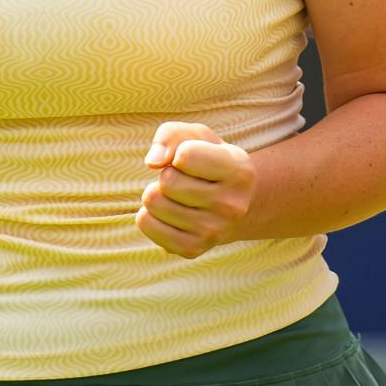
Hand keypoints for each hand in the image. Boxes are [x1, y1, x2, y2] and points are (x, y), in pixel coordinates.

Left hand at [135, 121, 255, 258]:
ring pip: (154, 202)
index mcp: (240, 172)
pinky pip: (146, 223)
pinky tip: (170, 213)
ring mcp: (214, 232)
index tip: (192, 160)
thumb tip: (152, 162)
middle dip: (167, 174)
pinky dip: (149, 213)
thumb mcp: (197, 137)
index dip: (179, 153)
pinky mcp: (192, 249)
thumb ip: (171, 135)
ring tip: (178, 196)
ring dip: (157, 193)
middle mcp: (232, 206)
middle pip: (167, 181)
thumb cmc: (208, 160)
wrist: (232, 206)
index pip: (185, 156)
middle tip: (184, 180)